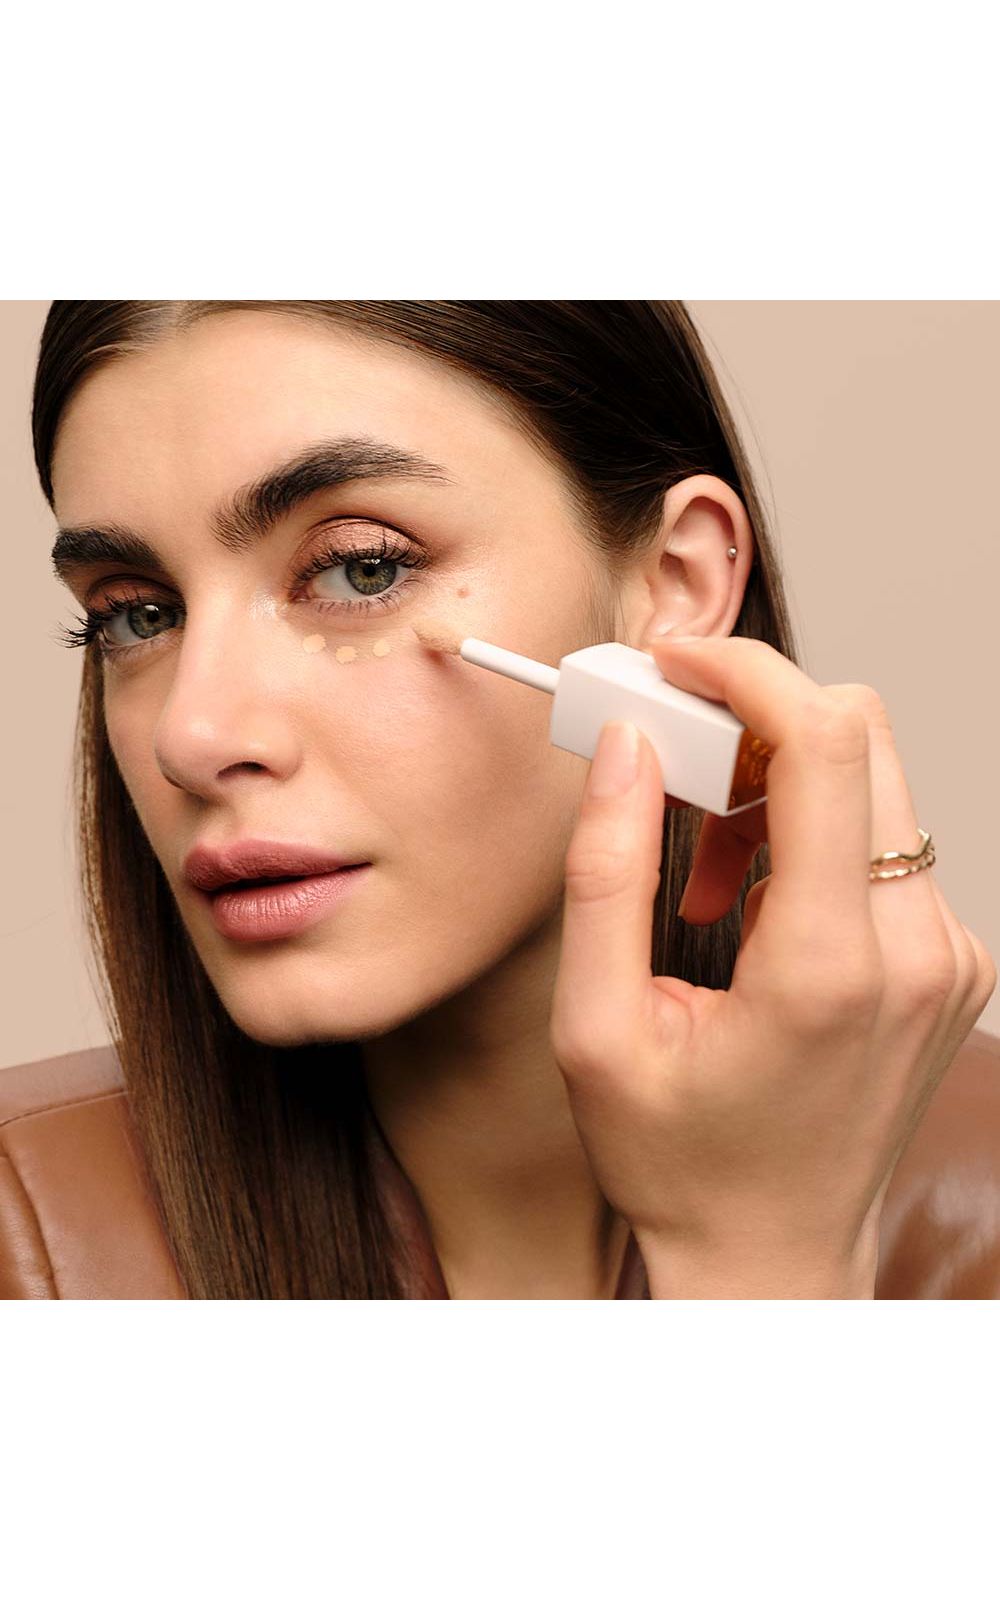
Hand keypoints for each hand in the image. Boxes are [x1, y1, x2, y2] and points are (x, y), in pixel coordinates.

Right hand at [549, 636, 997, 1296]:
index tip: (676, 666)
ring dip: (777, 790)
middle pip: (863, 738)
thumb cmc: (678, 1160)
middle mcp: (915, 952)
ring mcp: (949, 959)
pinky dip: (812, 841)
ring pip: (875, 784)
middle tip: (673, 764)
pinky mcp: (953, 965)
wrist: (772, 1260)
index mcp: (827, 966)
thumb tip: (628, 746)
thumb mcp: (596, 1026)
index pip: (825, 743)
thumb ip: (608, 873)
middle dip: (755, 721)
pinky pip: (889, 844)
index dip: (746, 673)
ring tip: (708, 880)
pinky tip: (759, 912)